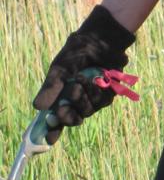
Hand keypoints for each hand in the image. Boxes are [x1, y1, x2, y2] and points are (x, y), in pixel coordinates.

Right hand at [33, 5, 134, 142]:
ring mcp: (94, 98)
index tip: (49, 140)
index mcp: (62, 98)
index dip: (53, 132)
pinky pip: (104, 101)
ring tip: (82, 78)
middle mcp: (78, 101)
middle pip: (74, 119)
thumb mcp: (59, 69)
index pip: (57, 120)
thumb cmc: (77, 53)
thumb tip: (37, 108)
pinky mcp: (110, 92)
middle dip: (71, 109)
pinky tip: (96, 77)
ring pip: (89, 110)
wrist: (100, 39)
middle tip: (71, 91)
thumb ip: (51, 88)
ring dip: (85, 96)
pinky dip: (98, 90)